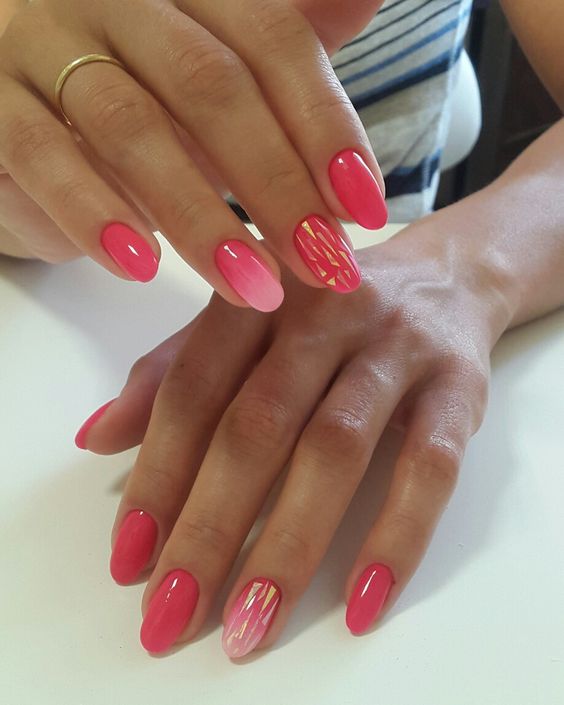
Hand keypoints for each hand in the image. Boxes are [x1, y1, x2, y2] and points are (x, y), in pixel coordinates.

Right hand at [0, 0, 385, 308]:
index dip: (326, 127)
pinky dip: (96, 215)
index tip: (365, 211)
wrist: (26, 120)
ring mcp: (40, 45)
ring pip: (131, 126)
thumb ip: (283, 43)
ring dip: (201, 219)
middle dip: (277, 186)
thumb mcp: (216, 67)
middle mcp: (112, 1)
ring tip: (254, 287)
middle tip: (323, 265)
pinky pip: (40, 154)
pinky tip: (141, 267)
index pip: (272, 40)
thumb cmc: (141, 98)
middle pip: (210, 85)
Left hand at [79, 219, 513, 657]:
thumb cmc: (324, 312)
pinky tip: (361, 602)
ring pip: (336, 448)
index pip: (194, 387)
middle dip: (211, 525)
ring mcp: (396, 346)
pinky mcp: (457, 386)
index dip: (157, 473)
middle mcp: (324, 311)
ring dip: (290, 544)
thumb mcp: (243, 322)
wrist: (443, 278)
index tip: (131, 558)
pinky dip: (396, 536)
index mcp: (258, 295)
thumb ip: (172, 372)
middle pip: (259, 424)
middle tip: (174, 610)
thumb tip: (98, 438)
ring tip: (252, 623)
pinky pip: (430, 466)